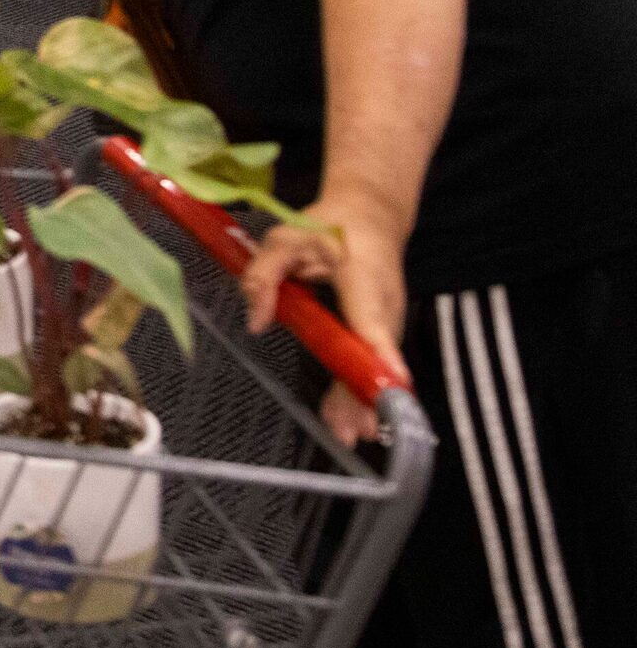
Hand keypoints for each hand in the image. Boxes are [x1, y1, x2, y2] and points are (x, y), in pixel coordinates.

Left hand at [240, 187, 408, 446]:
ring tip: (350, 433)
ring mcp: (386, 319)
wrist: (369, 215)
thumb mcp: (283, 238)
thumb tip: (256, 322)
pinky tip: (349, 416)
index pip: (374, 322)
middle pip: (374, 358)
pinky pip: (367, 361)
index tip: (391, 383)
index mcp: (364, 279)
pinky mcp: (379, 327)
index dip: (381, 354)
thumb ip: (263, 276)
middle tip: (354, 431)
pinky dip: (357, 387)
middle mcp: (383, 305)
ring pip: (372, 365)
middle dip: (364, 395)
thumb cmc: (327, 226)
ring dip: (361, 399)